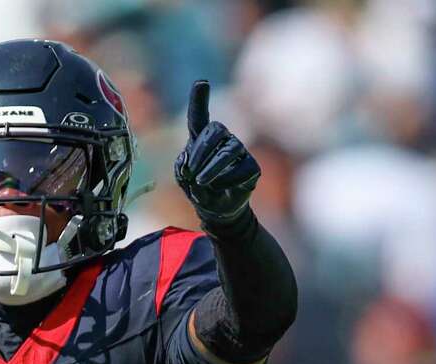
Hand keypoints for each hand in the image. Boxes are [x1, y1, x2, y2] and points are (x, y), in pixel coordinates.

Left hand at [174, 80, 260, 230]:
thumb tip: (197, 164)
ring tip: (200, 181)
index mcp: (203, 138)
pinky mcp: (252, 168)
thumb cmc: (197, 188)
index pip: (200, 117)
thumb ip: (184, 164)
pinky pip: (240, 170)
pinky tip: (218, 189)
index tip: (201, 82)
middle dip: (200, 149)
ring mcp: (240, 152)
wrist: (215, 210)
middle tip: (189, 172)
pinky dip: (225, 181)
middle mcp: (223, 140)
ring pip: (229, 150)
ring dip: (211, 167)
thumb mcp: (183, 176)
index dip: (200, 100)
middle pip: (216, 130)